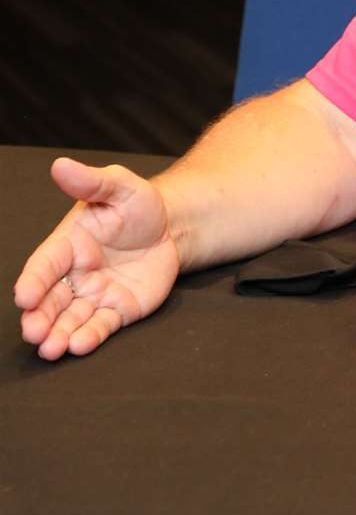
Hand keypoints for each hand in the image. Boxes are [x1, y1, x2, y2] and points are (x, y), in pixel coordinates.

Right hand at [13, 157, 180, 359]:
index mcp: (67, 245)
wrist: (172, 227)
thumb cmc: (138, 205)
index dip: (33, 281)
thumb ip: (91, 182)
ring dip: (59, 334)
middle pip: (50, 300)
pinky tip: (79, 346)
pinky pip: (100, 326)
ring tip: (52, 349)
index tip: (23, 297)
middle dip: (39, 317)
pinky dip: (89, 337)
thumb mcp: (120, 187)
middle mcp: (74, 274)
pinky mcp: (117, 309)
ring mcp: (95, 294)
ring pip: (70, 318)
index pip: (44, 265)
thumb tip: (61, 165)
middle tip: (34, 333)